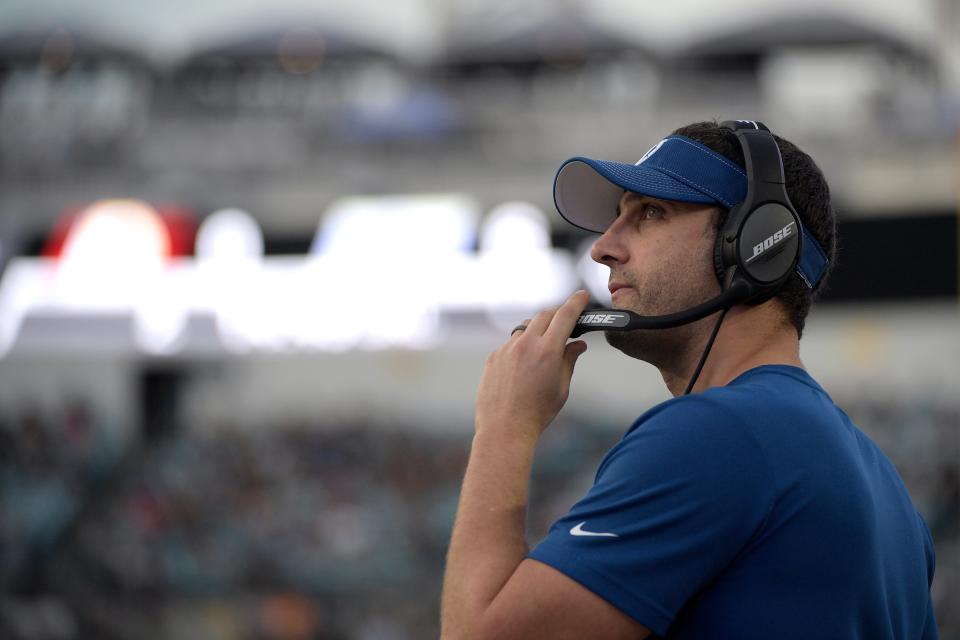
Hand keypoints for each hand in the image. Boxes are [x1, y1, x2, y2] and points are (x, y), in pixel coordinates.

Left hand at [474, 290, 589, 441]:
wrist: (505, 429)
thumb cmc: (538, 412)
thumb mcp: (561, 388)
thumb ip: (569, 360)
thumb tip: (578, 344)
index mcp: (548, 351)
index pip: (565, 315)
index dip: (576, 302)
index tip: (582, 295)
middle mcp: (526, 344)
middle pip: (544, 315)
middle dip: (557, 314)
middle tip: (566, 320)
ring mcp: (506, 349)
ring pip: (525, 327)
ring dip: (537, 329)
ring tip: (545, 344)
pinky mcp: (493, 357)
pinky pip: (510, 343)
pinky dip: (521, 346)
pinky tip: (524, 364)